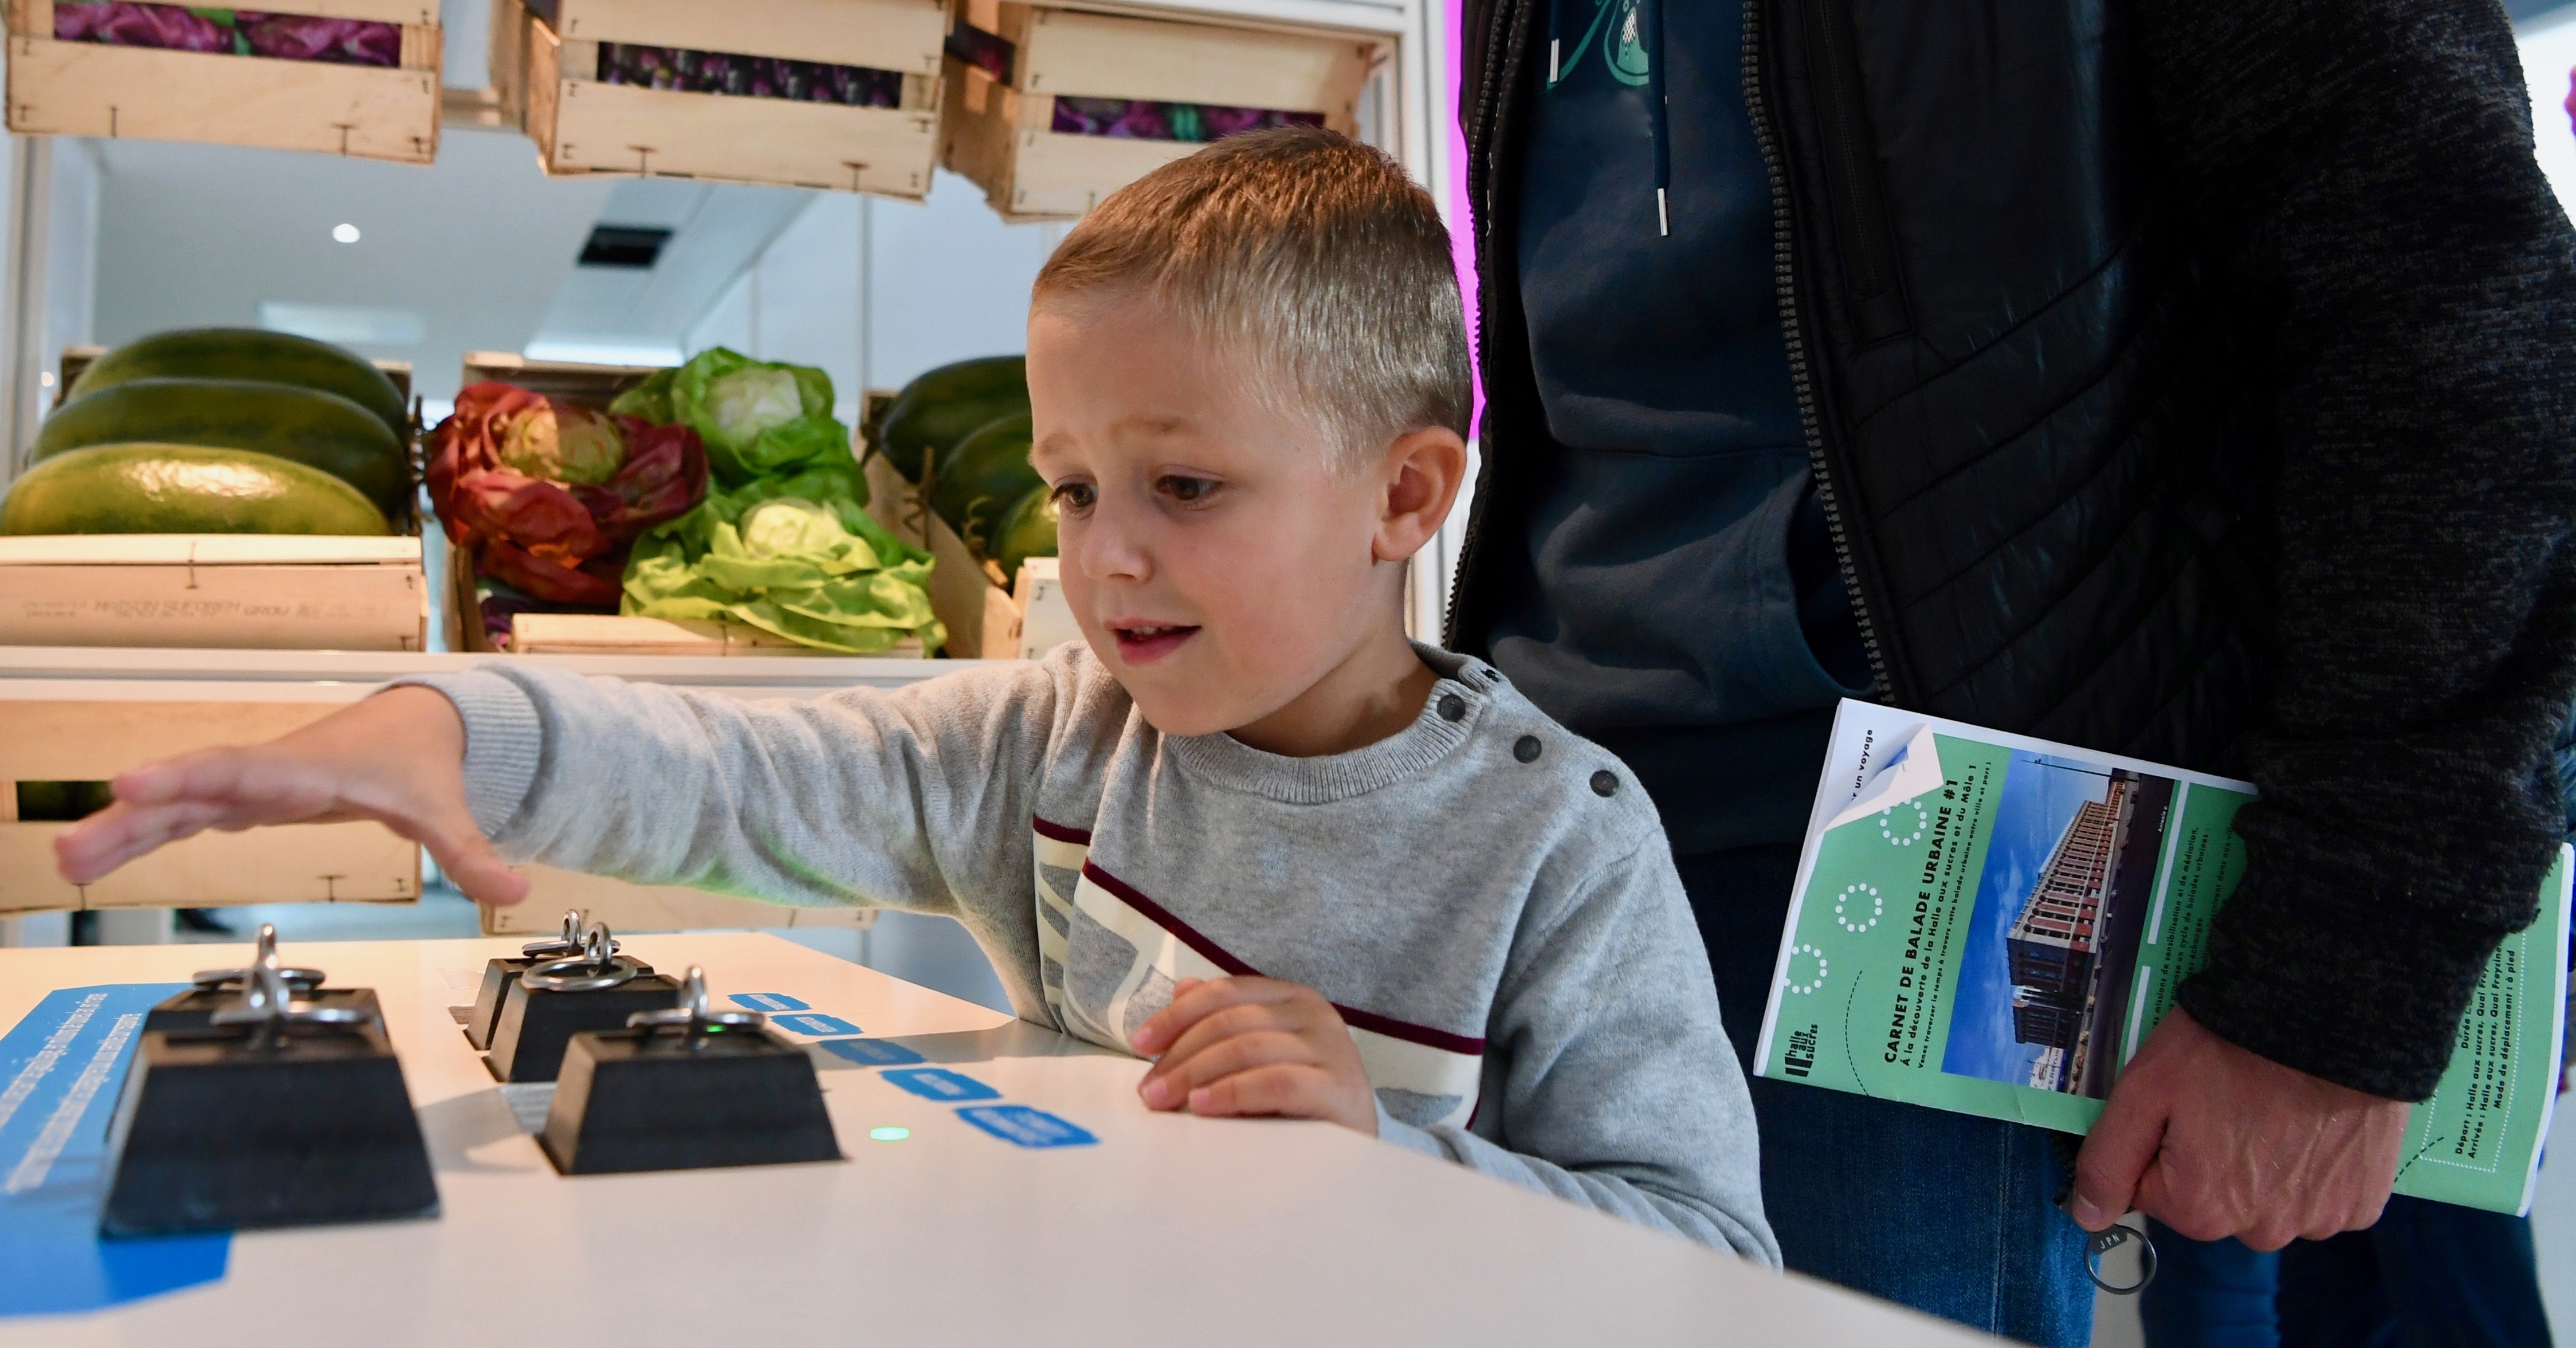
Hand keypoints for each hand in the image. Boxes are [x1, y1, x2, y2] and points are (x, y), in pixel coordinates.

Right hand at [53, 687, 529, 906]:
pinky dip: (141, 834)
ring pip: (179, 806)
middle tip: (75, 842)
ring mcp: (251, 785)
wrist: (416, 726)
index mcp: (312, 770)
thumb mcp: (448, 812)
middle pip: (195, 791)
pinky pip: (184, 818)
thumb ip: (475, 854)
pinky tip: (91, 859)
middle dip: (137, 814)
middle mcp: (271, 772)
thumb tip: (518, 892)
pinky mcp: (245, 801)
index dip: (190, 778)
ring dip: (124, 832)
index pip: (245, 771)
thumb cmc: (422, 765)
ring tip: (65, 862)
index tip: (132, 783)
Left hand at [1129, 976, 1376, 1135]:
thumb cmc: (1298, 1106)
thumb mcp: (1257, 1059)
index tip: (1140, 1044)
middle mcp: (1316, 1014)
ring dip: (1196, 1074)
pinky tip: (1203, 1106)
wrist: (1354, 1159)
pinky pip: (1276, 1081)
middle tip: (1148, 1090)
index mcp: (1293, 998)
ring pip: (1247, 1047)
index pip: (1226, 993)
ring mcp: (1332, 1048)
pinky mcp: (1340, 1088)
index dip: (1177, 1015)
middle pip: (1230, 1021)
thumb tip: (1182, 986)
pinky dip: (1232, 1092)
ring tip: (1165, 1101)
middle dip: (1180, 1054)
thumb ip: (1224, 1024)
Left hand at [2072, 1007, 2404, 1249]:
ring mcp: (2316, 1221)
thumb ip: (2108, 1160)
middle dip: (2213, 1159)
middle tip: (2230, 1102)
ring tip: (2275, 1109)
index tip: (2183, 1104)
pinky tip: (2313, 1126)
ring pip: (2270, 1202)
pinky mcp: (2361, 1203)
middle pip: (2215, 1202)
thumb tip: (2087, 1217)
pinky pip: (2322, 1197)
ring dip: (2267, 1167)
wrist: (2328, 1021)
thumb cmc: (2229, 1049)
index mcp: (2200, 1211)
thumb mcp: (2145, 1091)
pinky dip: (2314, 1168)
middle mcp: (2260, 1232)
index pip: (2155, 1191)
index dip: (2161, 1143)